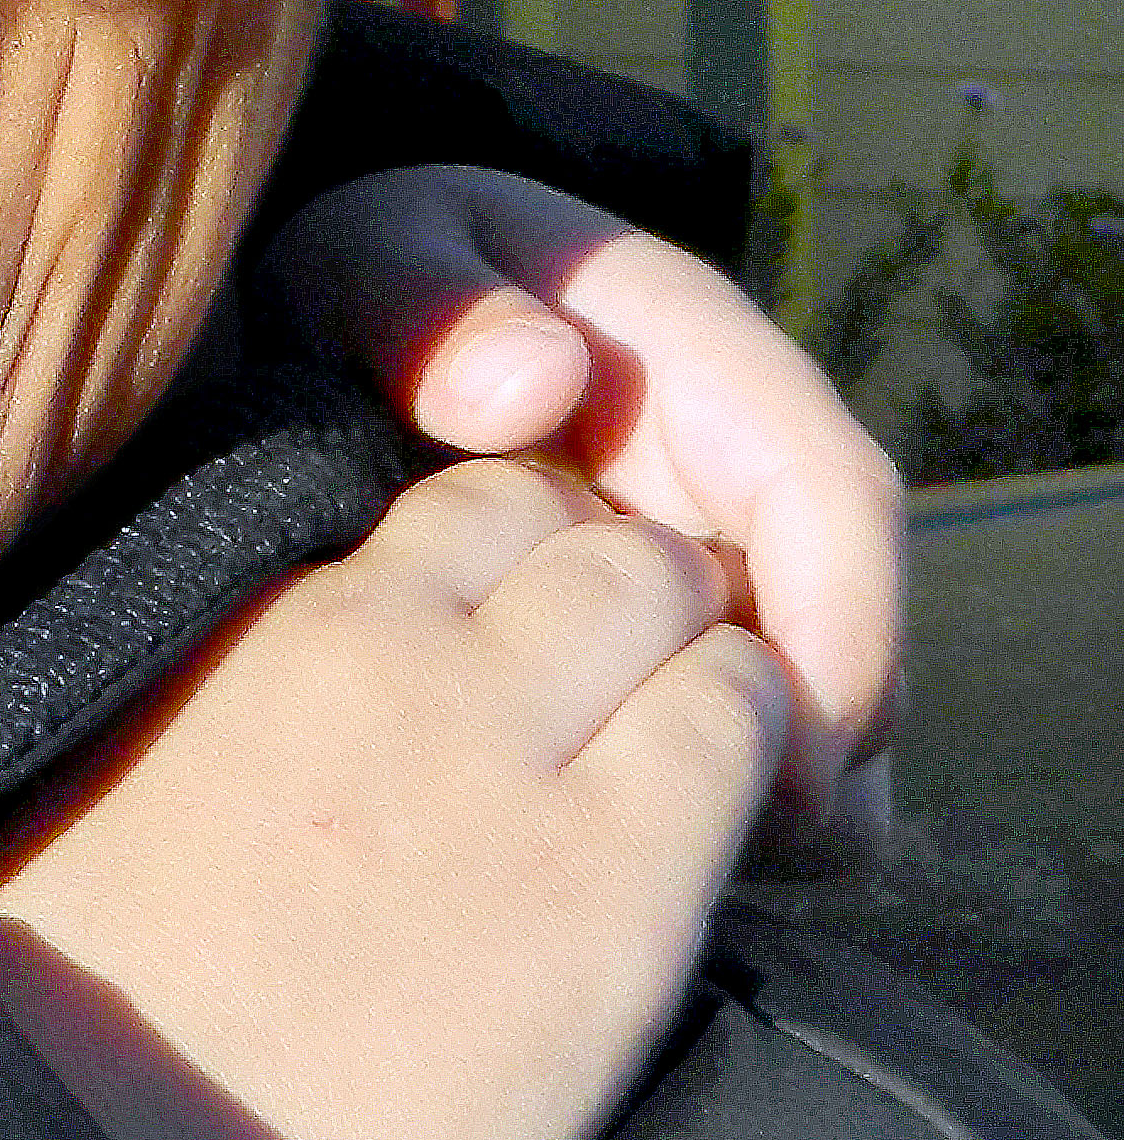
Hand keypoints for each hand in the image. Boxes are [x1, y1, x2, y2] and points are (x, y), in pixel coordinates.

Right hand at [0, 458, 788, 1139]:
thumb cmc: (81, 1001)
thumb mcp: (137, 769)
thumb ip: (253, 681)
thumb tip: (330, 660)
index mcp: (285, 625)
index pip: (486, 501)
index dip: (547, 566)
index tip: (552, 648)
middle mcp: (402, 656)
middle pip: (600, 536)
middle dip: (643, 602)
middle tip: (641, 713)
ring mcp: (509, 759)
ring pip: (683, 601)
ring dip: (708, 665)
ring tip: (687, 772)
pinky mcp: (606, 888)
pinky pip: (736, 734)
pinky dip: (758, 755)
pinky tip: (732, 838)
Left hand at [261, 164, 900, 857]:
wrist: (295, 324)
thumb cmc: (345, 284)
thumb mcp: (365, 261)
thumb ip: (427, 306)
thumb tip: (544, 377)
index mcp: (687, 355)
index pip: (828, 488)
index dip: (843, 621)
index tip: (803, 751)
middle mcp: (722, 461)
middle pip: (840, 620)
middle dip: (822, 740)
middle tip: (747, 855)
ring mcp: (696, 547)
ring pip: (791, 690)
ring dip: (769, 783)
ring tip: (684, 879)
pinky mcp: (652, 626)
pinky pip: (715, 720)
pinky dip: (699, 791)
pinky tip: (623, 863)